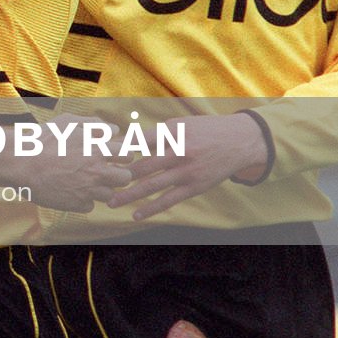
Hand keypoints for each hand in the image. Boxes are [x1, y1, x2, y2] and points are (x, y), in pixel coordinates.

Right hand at [8, 112, 132, 212]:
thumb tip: (114, 130)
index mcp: (98, 149)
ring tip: (84, 181)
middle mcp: (97, 171)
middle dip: (119, 174)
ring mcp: (88, 190)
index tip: (114, 155)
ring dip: (100, 189)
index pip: (128, 154)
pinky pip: (90, 206)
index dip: (122, 154)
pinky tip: (71, 190)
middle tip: (106, 171)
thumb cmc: (43, 139)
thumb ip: (94, 124)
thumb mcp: (68, 122)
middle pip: (125, 178)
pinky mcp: (76, 204)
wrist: (21, 162)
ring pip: (109, 195)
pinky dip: (83, 200)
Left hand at [106, 113, 269, 219]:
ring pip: (152, 185)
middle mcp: (178, 152)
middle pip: (142, 166)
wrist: (239, 141)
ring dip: (129, 195)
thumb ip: (157, 133)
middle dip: (119, 175)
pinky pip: (169, 200)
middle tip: (99, 182)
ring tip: (111, 202)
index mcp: (172, 132)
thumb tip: (129, 140)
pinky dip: (151, 208)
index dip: (119, 150)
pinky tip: (136, 214)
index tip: (100, 156)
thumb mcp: (181, 123)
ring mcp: (187, 171)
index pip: (139, 141)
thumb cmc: (205, 130)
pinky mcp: (194, 187)